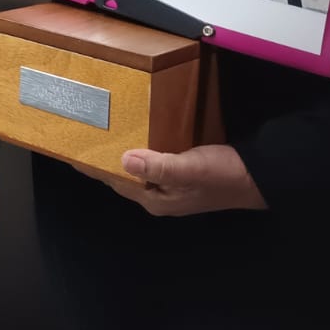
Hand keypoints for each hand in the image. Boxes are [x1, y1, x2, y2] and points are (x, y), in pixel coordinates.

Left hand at [86, 144, 266, 216]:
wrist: (260, 177)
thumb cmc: (224, 174)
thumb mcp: (190, 169)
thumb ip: (158, 166)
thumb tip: (123, 159)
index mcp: (155, 200)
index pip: (113, 181)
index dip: (92, 165)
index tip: (70, 149)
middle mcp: (158, 196)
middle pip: (121, 175)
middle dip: (101, 158)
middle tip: (81, 132)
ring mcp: (170, 186)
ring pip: (135, 167)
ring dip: (118, 152)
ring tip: (99, 130)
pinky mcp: (180, 173)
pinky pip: (150, 160)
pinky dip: (138, 148)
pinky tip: (132, 132)